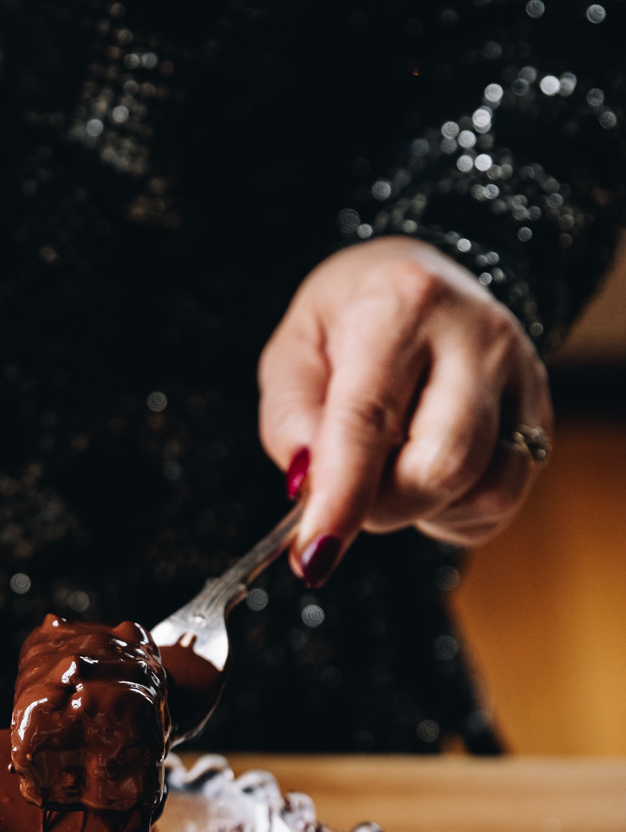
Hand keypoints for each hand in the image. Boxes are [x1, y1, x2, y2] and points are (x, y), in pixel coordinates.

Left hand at [258, 237, 552, 584]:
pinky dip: (453, 513)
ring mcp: (522, 376)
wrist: (424, 278)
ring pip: (484, 492)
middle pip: (442, 465)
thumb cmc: (348, 320)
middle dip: (383, 507)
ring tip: (389, 472)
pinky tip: (426, 477)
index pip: (370, 419)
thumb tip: (309, 487)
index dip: (342, 496)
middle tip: (348, 495)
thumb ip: (290, 418)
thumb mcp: (294, 350)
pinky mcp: (541, 416)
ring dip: (421, 511)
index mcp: (401, 307)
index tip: (315, 554)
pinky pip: (502, 501)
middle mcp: (477, 337)